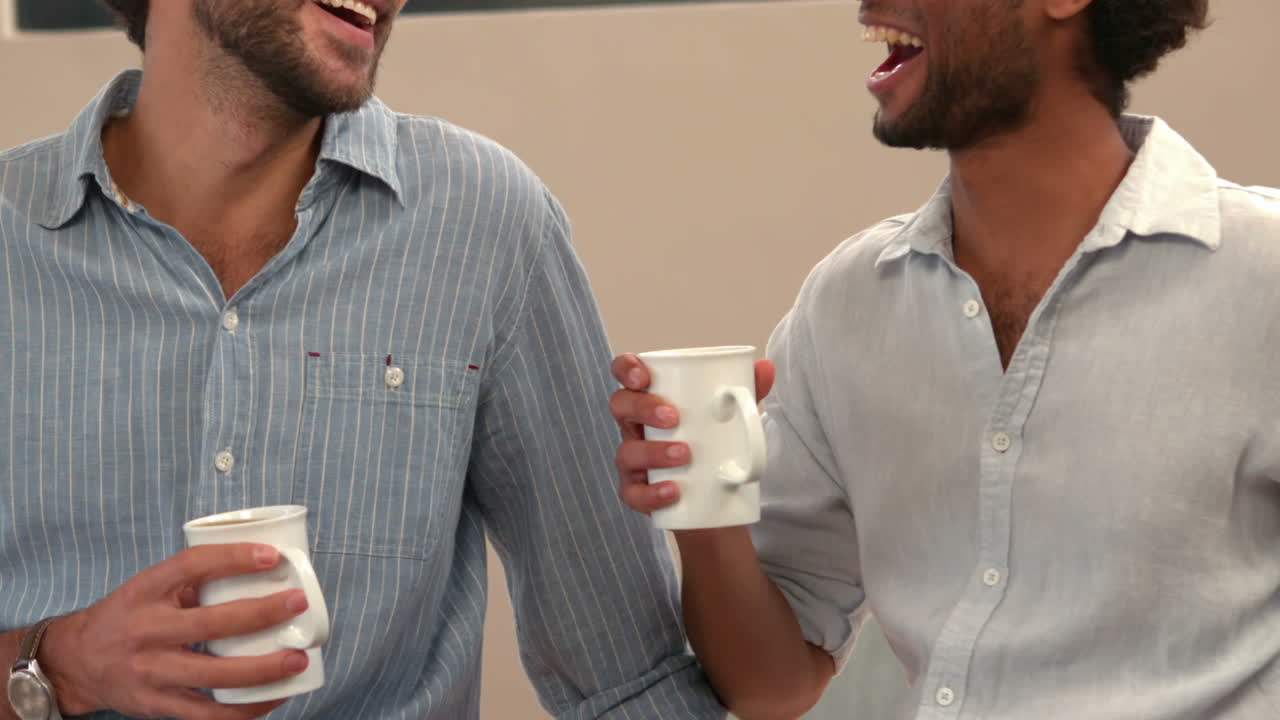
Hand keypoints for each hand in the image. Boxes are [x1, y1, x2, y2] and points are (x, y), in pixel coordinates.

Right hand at [42, 544, 313, 719]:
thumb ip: (194, 579)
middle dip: (262, 614)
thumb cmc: (130, 616)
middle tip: (299, 604)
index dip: (233, 558)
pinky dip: (244, 711)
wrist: (76, 661)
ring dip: (263, 669)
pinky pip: (206, 714)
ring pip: (214, 674)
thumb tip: (262, 570)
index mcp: (145, 590)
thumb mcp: (149, 587)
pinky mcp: (155, 705)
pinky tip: (274, 699)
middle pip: (211, 622)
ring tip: (299, 660)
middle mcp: (145, 629)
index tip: (272, 556)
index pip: (191, 565)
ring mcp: (149, 671)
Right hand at [610, 353, 774, 514]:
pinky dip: (652, 492)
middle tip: (673, 417)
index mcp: (651, 399)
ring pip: (627, 452)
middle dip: (642, 408)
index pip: (625, 373)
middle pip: (620, 406)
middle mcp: (635, 427)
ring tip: (684, 454)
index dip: (626, 368)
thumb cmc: (715, 445)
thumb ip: (749, 391)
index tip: (643, 376)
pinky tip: (673, 490)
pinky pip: (634, 493)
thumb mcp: (734, 416)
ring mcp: (633, 460)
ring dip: (653, 451)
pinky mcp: (638, 492)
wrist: (717, 501)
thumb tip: (766, 367)